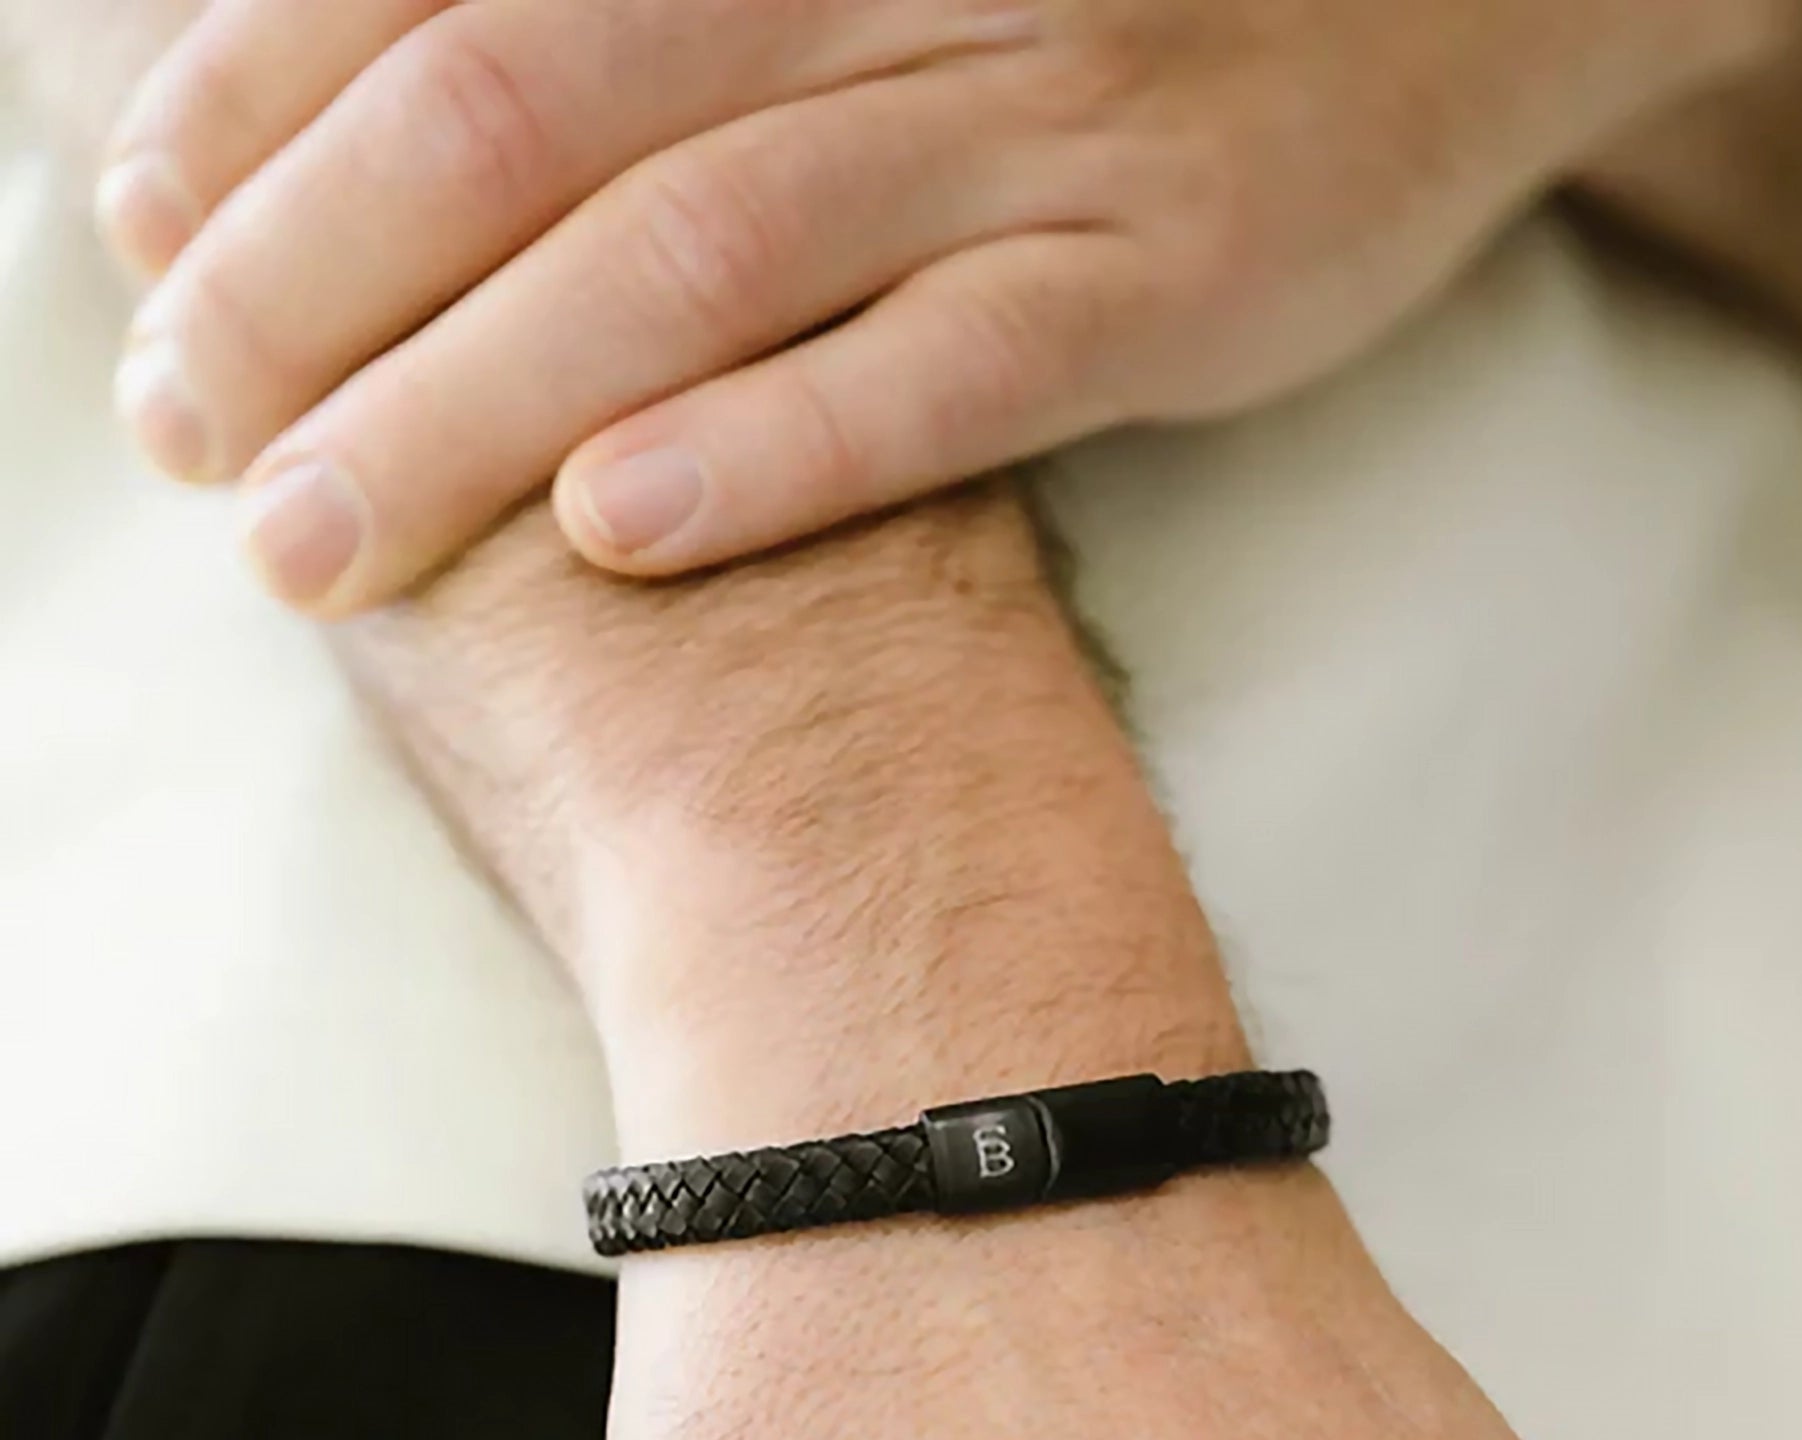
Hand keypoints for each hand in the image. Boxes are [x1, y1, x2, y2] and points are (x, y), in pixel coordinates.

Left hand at [98, 0, 1783, 612]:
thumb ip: (683, 7)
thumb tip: (440, 91)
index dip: (261, 109)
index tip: (142, 250)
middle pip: (528, 112)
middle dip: (318, 286)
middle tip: (189, 436)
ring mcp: (1046, 115)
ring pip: (702, 250)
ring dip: (476, 402)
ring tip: (317, 539)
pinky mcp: (1173, 273)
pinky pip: (948, 370)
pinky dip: (772, 448)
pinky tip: (610, 531)